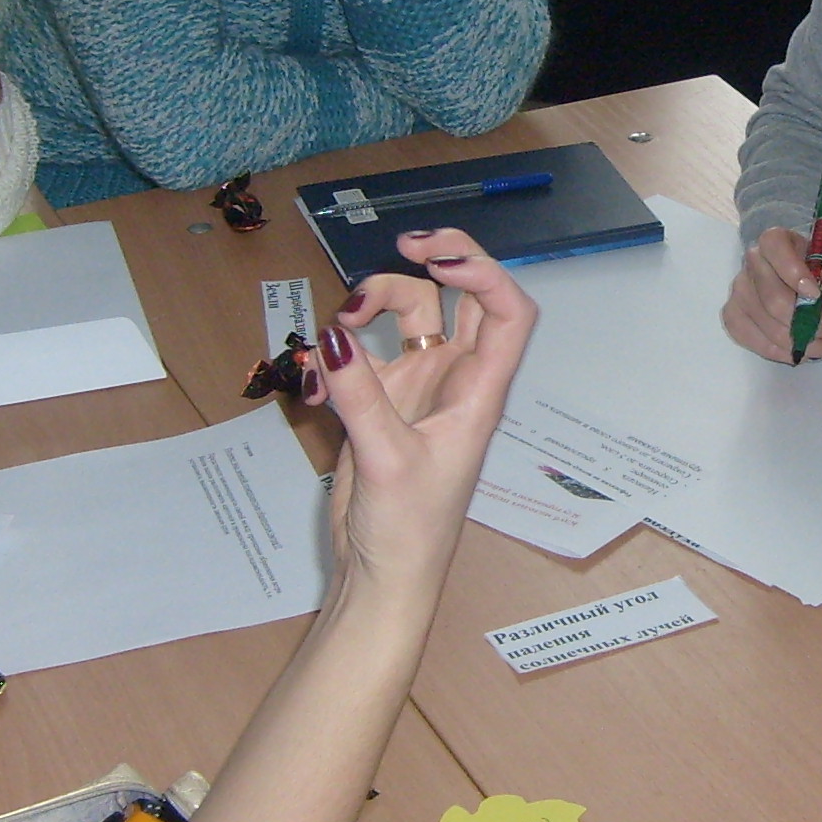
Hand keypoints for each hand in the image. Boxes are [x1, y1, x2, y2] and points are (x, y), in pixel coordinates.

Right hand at [308, 227, 533, 601]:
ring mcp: (420, 387)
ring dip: (376, 302)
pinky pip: (363, 354)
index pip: (508, 312)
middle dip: (436, 262)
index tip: (436, 260)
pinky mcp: (382, 403)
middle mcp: (456, 380)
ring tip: (338, 324)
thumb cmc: (410, 532)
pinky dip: (338, 354)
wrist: (382, 578)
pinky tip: (313, 384)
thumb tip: (332, 337)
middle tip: (403, 244)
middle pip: (462, 297)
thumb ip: (360, 397)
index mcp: (480, 392)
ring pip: (410, 315)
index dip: (484, 274)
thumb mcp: (385, 462)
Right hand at [723, 223, 821, 362]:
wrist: (811, 300)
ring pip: (766, 325)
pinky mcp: (733, 315)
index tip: (816, 294)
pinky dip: (781, 352)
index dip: (793, 272)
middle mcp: (753, 261)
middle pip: (772, 299)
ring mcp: (739, 289)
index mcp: (777, 240)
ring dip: (800, 342)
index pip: (774, 247)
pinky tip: (799, 349)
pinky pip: (754, 341)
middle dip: (806, 322)